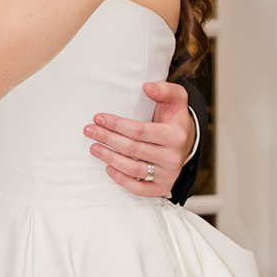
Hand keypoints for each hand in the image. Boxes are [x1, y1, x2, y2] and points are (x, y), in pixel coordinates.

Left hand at [83, 79, 195, 199]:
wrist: (187, 142)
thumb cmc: (174, 118)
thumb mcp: (176, 98)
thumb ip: (164, 89)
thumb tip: (146, 87)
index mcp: (175, 135)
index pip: (139, 131)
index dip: (116, 124)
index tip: (98, 117)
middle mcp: (173, 157)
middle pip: (132, 149)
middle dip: (107, 138)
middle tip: (89, 130)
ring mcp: (168, 174)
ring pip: (133, 169)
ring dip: (109, 158)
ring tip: (93, 147)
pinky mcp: (163, 187)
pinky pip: (138, 189)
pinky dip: (121, 180)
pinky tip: (108, 167)